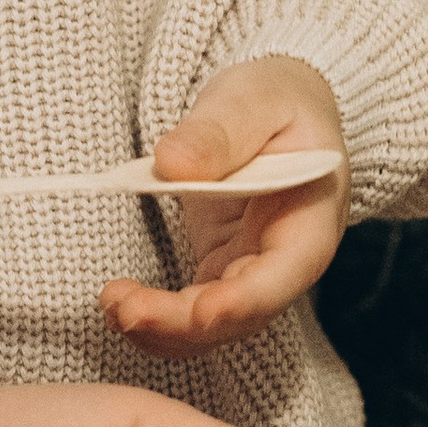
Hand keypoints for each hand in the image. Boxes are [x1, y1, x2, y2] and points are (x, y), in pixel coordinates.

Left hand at [100, 58, 349, 358]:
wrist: (280, 106)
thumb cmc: (278, 99)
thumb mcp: (255, 99)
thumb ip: (219, 131)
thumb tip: (173, 163)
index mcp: (313, 217)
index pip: (286, 274)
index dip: (246, 300)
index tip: (202, 312)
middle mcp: (288, 259)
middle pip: (244, 313)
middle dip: (186, 322)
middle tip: (127, 309)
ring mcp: (253, 269)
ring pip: (216, 324)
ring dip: (164, 328)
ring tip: (113, 303)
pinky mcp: (221, 269)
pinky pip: (193, 311)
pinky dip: (158, 319)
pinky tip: (121, 306)